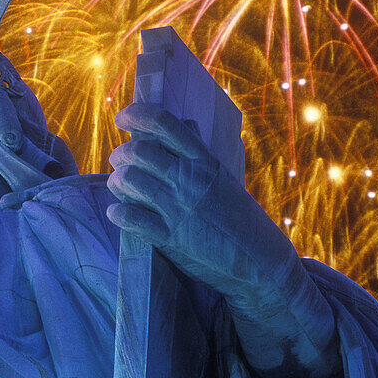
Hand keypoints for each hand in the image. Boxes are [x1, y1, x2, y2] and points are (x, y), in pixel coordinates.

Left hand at [106, 103, 296, 306]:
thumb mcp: (223, 178)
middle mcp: (189, 180)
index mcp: (204, 161)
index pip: (165, 123)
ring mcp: (178, 209)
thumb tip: (183, 123)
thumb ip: (199, 152)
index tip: (122, 117)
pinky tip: (118, 211)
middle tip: (119, 161)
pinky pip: (129, 216)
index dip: (137, 114)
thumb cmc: (240, 218)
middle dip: (120, 154)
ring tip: (119, 186)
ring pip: (129, 180)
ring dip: (116, 181)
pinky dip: (117, 211)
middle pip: (138, 151)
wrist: (260, 263)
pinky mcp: (169, 238)